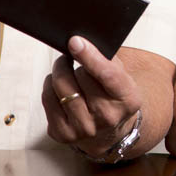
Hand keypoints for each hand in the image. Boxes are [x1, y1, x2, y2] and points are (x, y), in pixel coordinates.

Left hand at [42, 36, 141, 157]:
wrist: (108, 133)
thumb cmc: (113, 98)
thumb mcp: (122, 78)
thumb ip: (106, 59)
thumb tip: (79, 43)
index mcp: (127, 100)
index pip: (107, 75)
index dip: (90, 56)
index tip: (75, 41)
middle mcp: (107, 118)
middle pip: (80, 76)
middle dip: (75, 61)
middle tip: (74, 55)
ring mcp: (84, 129)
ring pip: (61, 86)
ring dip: (60, 71)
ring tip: (65, 67)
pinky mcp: (63, 134)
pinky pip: (47, 98)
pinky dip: (50, 85)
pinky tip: (59, 86)